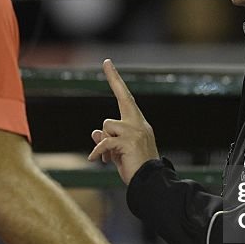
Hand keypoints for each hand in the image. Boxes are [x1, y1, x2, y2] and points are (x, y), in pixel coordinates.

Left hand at [88, 59, 158, 184]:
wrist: (149, 182)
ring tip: (110, 158)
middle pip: (123, 99)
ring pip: (107, 126)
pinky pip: (105, 142)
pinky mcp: (129, 141)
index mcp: (138, 124)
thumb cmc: (135, 168)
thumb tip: (95, 133)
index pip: (126, 97)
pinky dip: (98, 152)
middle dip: (115, 78)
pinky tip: (96, 160)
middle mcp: (139, 123)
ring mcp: (135, 131)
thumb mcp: (118, 152)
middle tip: (107, 61)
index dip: (116, 80)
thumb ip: (108, 140)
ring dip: (104, 143)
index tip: (107, 63)